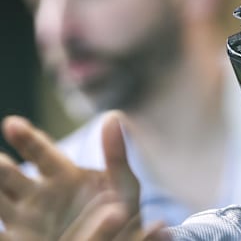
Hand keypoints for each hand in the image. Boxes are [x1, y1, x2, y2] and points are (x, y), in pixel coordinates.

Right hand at [0, 112, 168, 239]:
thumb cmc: (125, 219)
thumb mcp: (124, 186)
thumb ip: (116, 154)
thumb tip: (113, 115)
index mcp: (62, 175)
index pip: (39, 151)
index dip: (25, 138)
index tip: (13, 124)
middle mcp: (38, 195)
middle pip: (9, 175)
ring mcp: (27, 221)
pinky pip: (0, 236)